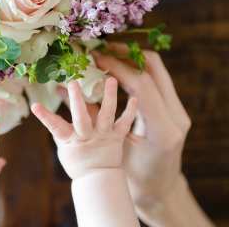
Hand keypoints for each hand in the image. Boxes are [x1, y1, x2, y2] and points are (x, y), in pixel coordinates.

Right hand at [32, 77, 136, 179]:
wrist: (97, 177)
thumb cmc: (76, 158)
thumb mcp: (64, 143)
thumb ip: (61, 121)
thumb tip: (54, 94)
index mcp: (71, 139)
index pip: (55, 126)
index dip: (45, 116)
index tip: (35, 105)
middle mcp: (87, 136)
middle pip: (81, 118)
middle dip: (76, 101)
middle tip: (72, 83)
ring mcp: (103, 136)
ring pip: (107, 115)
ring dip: (109, 97)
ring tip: (111, 80)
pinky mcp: (117, 137)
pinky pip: (125, 123)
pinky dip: (130, 111)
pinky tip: (134, 98)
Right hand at [94, 45, 191, 212]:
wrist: (159, 189)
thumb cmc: (131, 176)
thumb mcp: (109, 146)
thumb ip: (91, 115)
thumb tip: (60, 89)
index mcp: (162, 128)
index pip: (140, 83)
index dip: (116, 65)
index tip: (95, 57)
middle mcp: (175, 116)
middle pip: (153, 67)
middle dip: (126, 53)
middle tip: (102, 49)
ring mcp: (178, 111)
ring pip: (157, 70)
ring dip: (132, 58)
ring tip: (109, 54)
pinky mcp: (174, 109)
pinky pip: (157, 79)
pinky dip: (138, 69)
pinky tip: (120, 69)